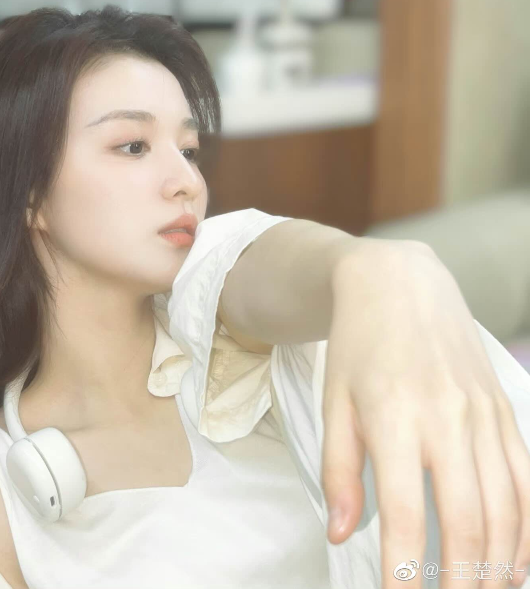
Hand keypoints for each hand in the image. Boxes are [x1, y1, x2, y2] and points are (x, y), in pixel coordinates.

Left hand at [320, 239, 529, 588]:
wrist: (400, 286)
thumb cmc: (358, 349)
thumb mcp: (334, 404)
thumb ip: (339, 471)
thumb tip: (344, 536)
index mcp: (394, 417)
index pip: (404, 512)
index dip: (404, 569)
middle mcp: (447, 419)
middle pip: (467, 518)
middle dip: (461, 579)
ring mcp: (483, 415)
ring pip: (507, 506)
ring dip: (499, 563)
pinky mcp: (504, 411)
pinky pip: (526, 478)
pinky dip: (528, 528)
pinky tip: (519, 561)